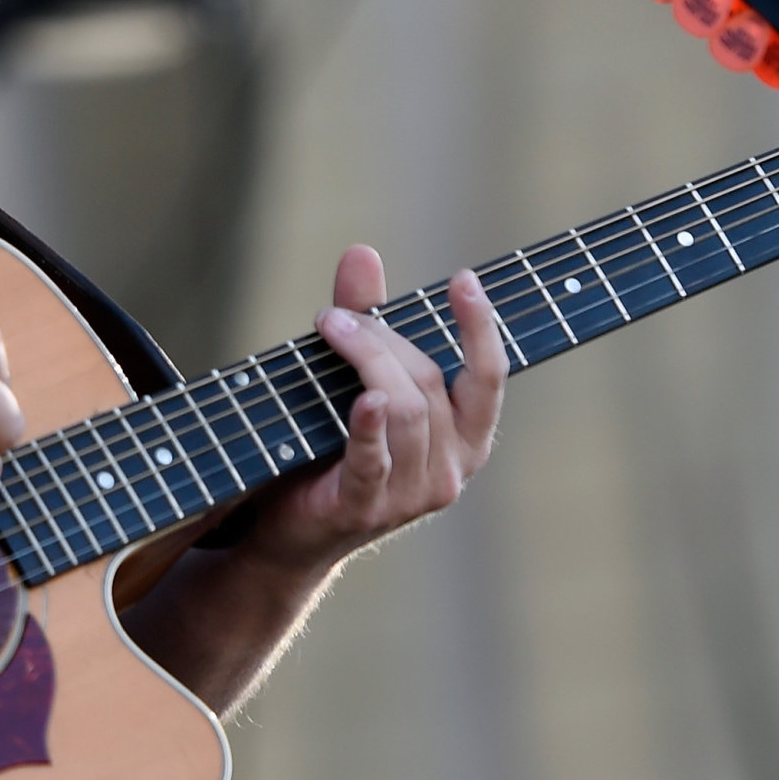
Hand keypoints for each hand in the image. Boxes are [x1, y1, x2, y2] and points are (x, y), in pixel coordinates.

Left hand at [246, 245, 505, 572]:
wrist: (289, 528)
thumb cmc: (331, 445)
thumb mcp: (353, 377)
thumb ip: (366, 318)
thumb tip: (362, 251)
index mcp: (466, 438)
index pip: (489, 377)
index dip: (480, 327)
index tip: (464, 280)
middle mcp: (450, 469)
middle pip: (429, 381)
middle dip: (383, 337)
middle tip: (334, 314)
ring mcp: (412, 495)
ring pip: (404, 410)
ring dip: (366, 360)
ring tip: (327, 328)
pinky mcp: (366, 508)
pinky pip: (373, 459)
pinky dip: (368, 426)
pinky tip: (363, 399)